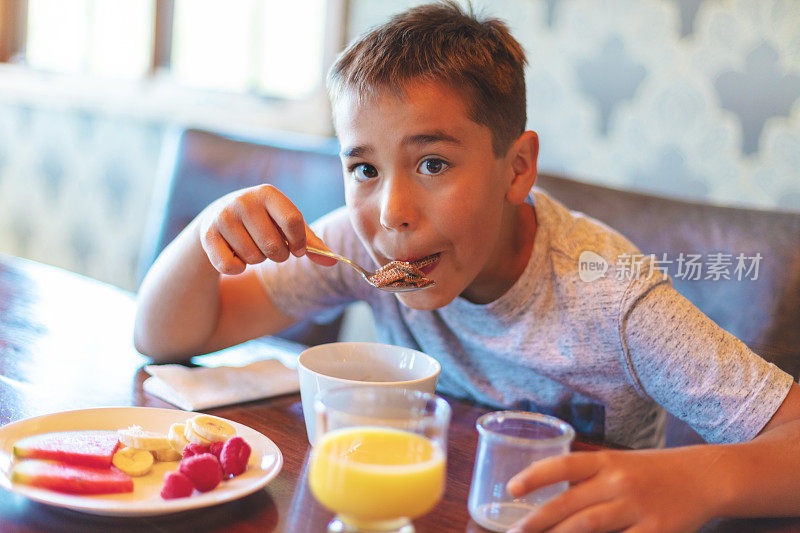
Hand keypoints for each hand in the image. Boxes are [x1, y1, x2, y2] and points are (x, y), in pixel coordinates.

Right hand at [197, 184, 335, 274]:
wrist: (218, 218)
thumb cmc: (263, 223)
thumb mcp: (287, 226)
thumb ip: (311, 242)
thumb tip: (332, 260)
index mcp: (268, 193)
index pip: (293, 222)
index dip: (299, 243)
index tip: (297, 250)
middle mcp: (244, 201)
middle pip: (274, 247)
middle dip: (277, 255)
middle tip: (270, 248)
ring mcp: (223, 216)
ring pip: (254, 258)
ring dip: (256, 260)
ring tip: (250, 245)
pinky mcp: (207, 235)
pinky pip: (231, 267)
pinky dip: (237, 268)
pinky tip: (234, 254)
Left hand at [506, 448, 724, 532]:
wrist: (703, 477)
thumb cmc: (651, 471)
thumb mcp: (617, 462)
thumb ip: (585, 475)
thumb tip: (545, 489)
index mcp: (606, 461)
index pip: (564, 464)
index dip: (535, 476)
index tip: (511, 488)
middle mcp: (618, 482)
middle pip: (569, 504)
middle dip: (536, 521)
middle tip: (513, 532)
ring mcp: (637, 508)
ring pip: (587, 526)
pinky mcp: (656, 531)